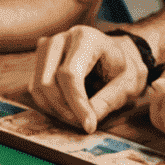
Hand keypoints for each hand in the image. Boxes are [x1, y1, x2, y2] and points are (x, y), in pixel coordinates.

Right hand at [30, 26, 149, 133]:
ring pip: (38, 86)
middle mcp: (61, 39)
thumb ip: (109, 99)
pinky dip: (49, 105)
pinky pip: (35, 88)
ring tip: (77, 118)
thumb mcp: (128, 83)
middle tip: (83, 124)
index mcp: (86, 39)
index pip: (71, 74)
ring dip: (55, 109)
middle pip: (48, 81)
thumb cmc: (122, 67)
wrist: (114, 54)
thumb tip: (89, 120)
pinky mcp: (40, 59)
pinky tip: (67, 109)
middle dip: (64, 109)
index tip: (88, 125)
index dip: (77, 103)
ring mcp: (47, 47)